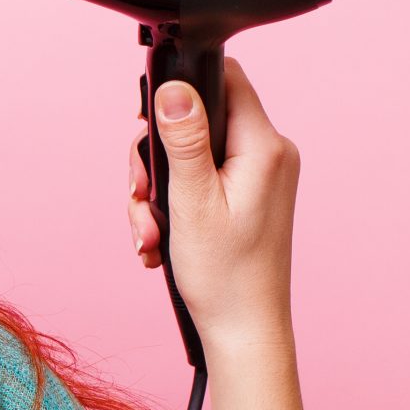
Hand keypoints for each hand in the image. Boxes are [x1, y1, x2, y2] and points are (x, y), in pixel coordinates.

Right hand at [125, 56, 298, 350]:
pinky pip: (200, 181)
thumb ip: (185, 139)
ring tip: (149, 233)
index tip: (148, 123)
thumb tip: (174, 86)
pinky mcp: (247, 196)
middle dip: (157, 159)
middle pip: (198, 119)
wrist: (244, 331)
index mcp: (264, 147)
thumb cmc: (224, 276)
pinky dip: (173, 205)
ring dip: (158, 191)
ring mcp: (259, 176)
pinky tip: (160, 240)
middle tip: (141, 196)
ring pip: (191, 154)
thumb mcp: (192, 201)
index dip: (180, 90)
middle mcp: (269, 154)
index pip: (224, 78)